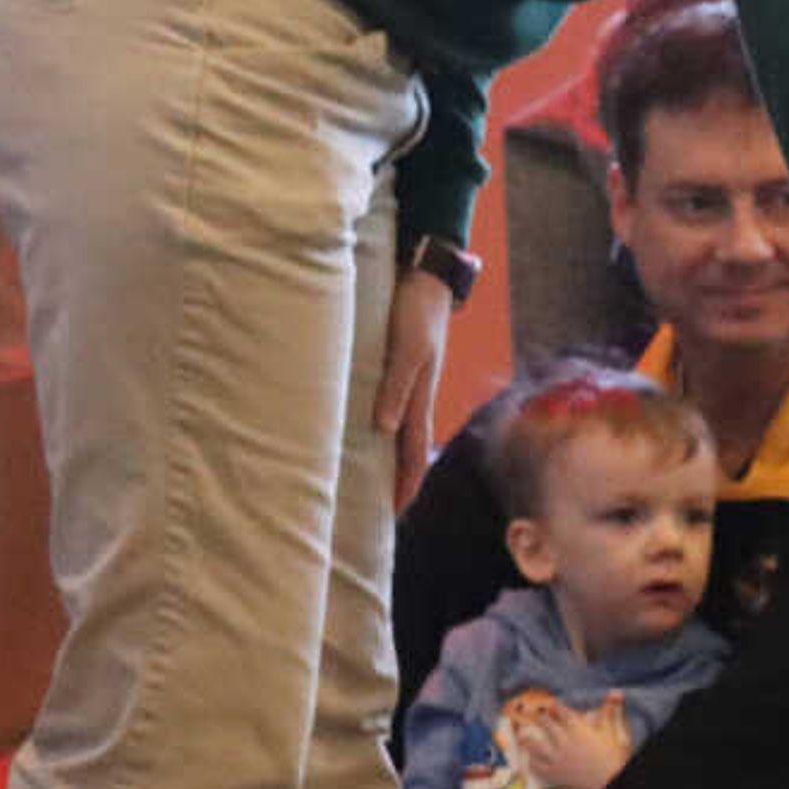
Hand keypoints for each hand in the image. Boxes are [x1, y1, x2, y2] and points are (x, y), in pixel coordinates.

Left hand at [376, 264, 456, 510]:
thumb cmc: (416, 310)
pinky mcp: (394, 365)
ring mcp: (405, 382)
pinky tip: (364, 428)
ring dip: (386, 455)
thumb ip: (396, 387)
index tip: (393, 513)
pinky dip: (377, 426)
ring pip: (395, 429)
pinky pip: (386, 406)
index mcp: (420, 398)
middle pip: (405, 448)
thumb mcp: (409, 350)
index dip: (405, 484)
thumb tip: (384, 429)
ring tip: (369, 475)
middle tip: (379, 506)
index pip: (413, 453)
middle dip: (396, 478)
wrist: (424, 274)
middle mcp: (413, 396)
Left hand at [506, 693, 634, 788]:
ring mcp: (557, 758)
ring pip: (535, 745)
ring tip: (522, 736)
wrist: (611, 782)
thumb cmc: (613, 757)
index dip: (553, 706)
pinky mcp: (555, 774)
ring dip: (527, 740)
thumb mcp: (611, 732)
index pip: (560, 711)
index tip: (550, 705)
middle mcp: (564, 741)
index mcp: (578, 729)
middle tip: (533, 716)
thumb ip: (610, 711)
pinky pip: (537, 767)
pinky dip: (532, 763)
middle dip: (539, 718)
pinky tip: (530, 760)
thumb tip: (616, 692)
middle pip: (545, 723)